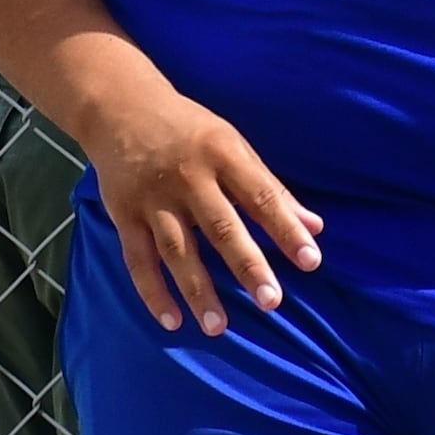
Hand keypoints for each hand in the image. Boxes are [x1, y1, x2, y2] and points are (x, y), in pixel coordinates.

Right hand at [76, 80, 321, 334]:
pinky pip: (138, 260)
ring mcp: (152, 199)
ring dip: (197, 291)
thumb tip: (314, 226)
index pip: (262, 197)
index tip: (311, 261)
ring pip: (177, 251)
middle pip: (221, 228)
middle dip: (248, 266)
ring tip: (218, 326)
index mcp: (223, 154)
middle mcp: (189, 178)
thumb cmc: (191, 130)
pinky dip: (152, 292)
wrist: (120, 108)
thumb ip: (271, 187)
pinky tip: (171, 321)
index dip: (286, 230)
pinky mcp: (123, 214)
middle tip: (272, 302)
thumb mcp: (235, 145)